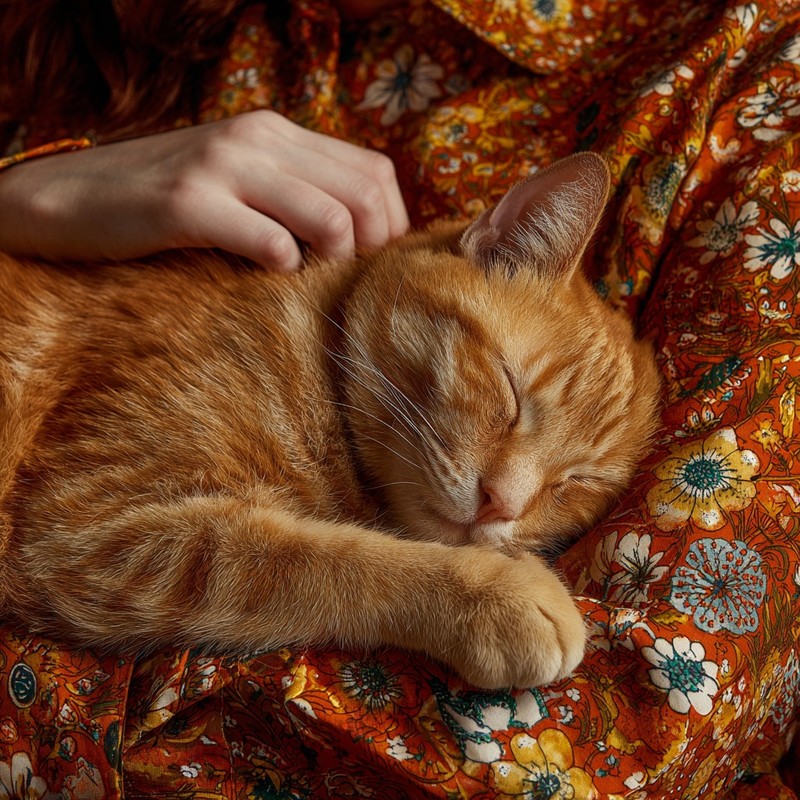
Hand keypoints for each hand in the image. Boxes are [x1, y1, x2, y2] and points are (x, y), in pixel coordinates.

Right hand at [0, 111, 408, 268]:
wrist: (69, 197)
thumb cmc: (164, 200)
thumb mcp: (237, 178)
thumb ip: (293, 190)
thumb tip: (359, 234)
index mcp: (277, 132)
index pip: (375, 172)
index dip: (390, 224)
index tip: (369, 260)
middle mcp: (258, 138)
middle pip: (366, 196)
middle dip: (373, 248)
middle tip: (345, 278)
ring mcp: (223, 167)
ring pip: (331, 217)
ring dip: (333, 261)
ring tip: (307, 278)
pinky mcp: (188, 204)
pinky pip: (272, 242)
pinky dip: (284, 269)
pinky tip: (264, 275)